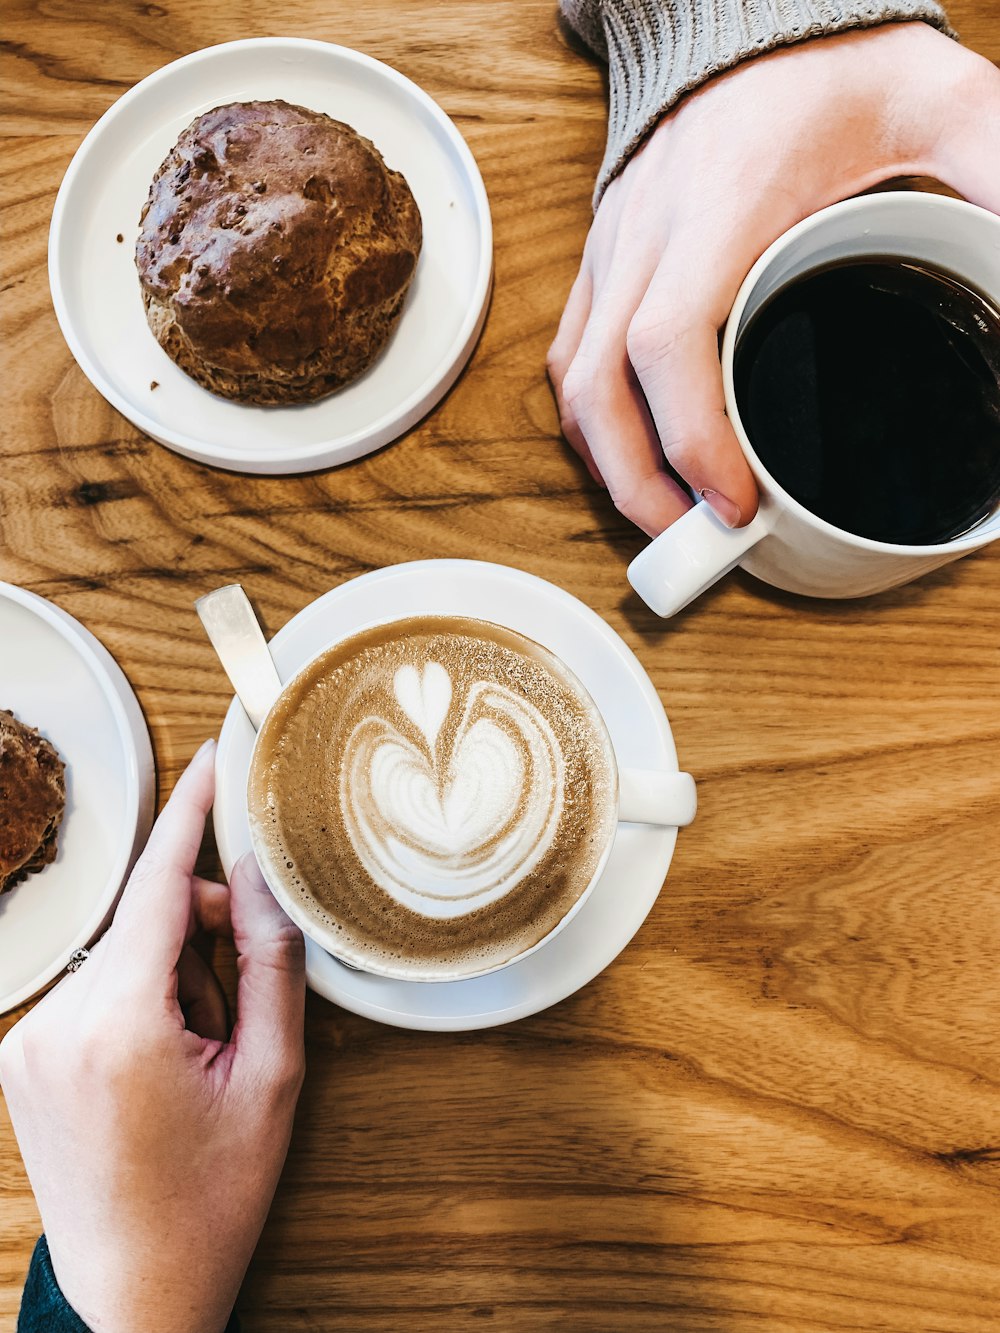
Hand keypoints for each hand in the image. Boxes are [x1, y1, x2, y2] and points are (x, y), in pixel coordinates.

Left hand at [0, 741, 305, 1332]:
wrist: (134, 1294)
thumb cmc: (209, 1200)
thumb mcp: (270, 1078)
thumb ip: (269, 963)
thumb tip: (264, 878)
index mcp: (118, 1025)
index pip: (156, 885)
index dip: (191, 817)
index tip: (213, 766)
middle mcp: (55, 1023)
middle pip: (144, 919)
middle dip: (201, 933)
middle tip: (240, 999)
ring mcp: (27, 1041)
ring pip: (122, 951)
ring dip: (171, 973)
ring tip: (199, 1049)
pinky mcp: (20, 1056)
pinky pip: (95, 985)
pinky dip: (138, 998)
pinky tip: (164, 1058)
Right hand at [547, 21, 999, 535]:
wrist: (740, 12)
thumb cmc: (833, 65)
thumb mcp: (944, 102)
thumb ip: (999, 174)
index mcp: (720, 205)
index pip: (668, 341)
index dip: (690, 437)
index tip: (734, 501)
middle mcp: (648, 234)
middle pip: (598, 386)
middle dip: (637, 483)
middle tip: (694, 540)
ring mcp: (614, 248)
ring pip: (572, 382)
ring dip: (607, 464)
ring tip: (665, 517)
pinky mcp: (602, 257)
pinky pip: (567, 357)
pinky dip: (590, 423)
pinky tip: (631, 457)